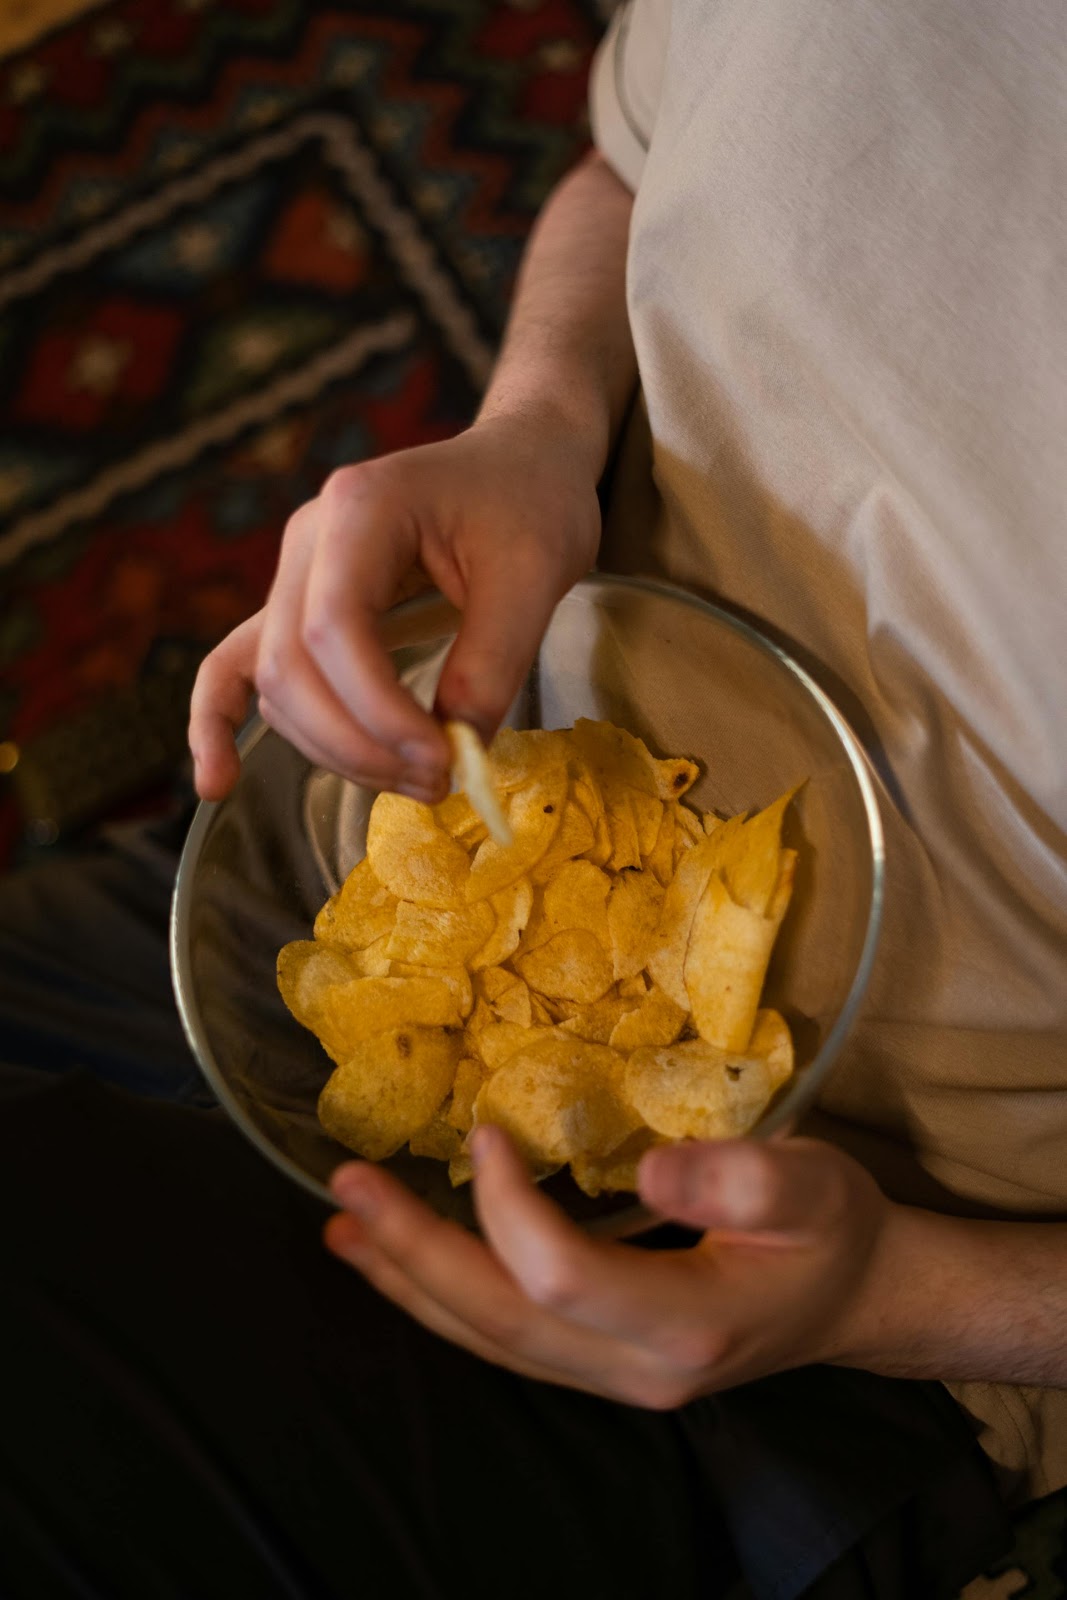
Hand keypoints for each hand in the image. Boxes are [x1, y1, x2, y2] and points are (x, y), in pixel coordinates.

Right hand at [188, 413, 601, 802]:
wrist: (522, 461)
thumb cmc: (533, 501)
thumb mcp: (537, 574)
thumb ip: (494, 661)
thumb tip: (456, 748)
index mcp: (362, 506)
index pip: (335, 628)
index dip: (380, 711)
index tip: (443, 759)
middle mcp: (308, 538)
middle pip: (292, 666)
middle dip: (358, 743)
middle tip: (438, 783)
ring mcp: (294, 573)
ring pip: (276, 684)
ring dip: (335, 750)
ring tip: (420, 783)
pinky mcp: (299, 608)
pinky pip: (238, 667)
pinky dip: (220, 722)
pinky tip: (215, 784)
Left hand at [323, 1128, 894, 1405]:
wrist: (857, 1299)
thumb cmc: (835, 1230)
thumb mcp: (815, 1186)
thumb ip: (744, 1178)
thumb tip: (649, 1169)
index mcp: (688, 1326)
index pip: (560, 1275)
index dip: (507, 1206)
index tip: (485, 1130)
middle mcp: (637, 1371)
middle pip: (502, 1321)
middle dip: (414, 1253)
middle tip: (345, 1188)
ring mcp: (614, 1379)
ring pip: (491, 1341)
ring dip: (410, 1282)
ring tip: (344, 1227)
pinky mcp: (601, 1364)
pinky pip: (506, 1338)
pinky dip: (444, 1298)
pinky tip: (402, 1263)